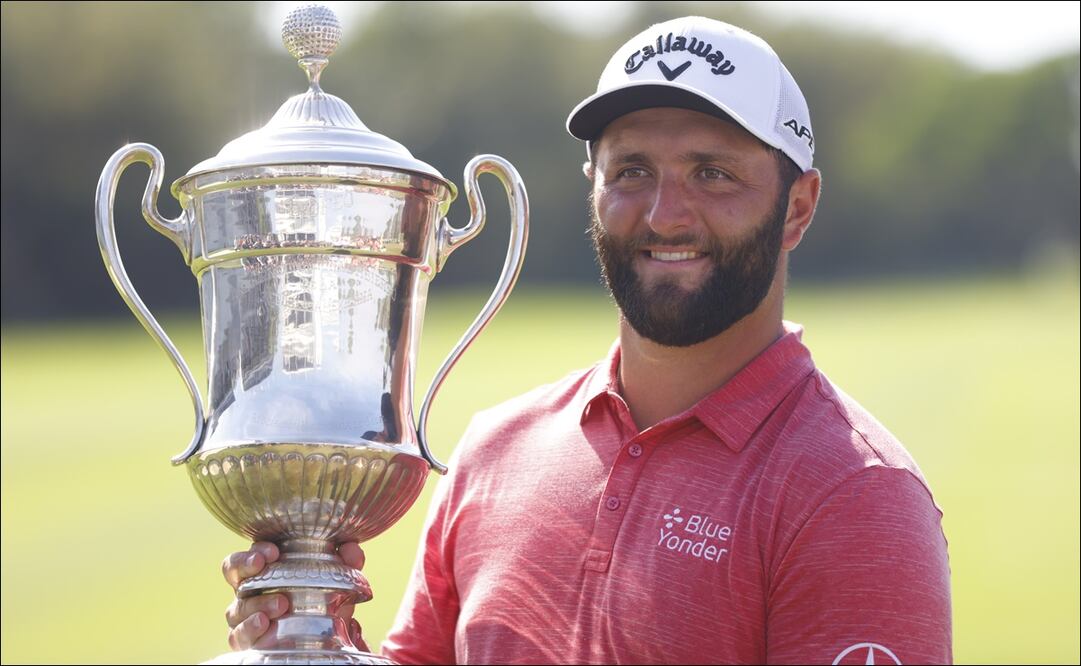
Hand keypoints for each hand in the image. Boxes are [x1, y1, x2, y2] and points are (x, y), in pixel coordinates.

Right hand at [222, 541, 368, 650]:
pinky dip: (250, 630)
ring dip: (257, 603)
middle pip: (233, 574)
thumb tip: (352, 549)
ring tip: (281, 603)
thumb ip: (345, 561)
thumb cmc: (321, 597)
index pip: (249, 555)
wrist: (326, 634)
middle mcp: (250, 590)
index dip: (254, 551)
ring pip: (236, 607)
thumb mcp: (336, 579)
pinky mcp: (247, 640)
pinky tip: (265, 625)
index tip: (272, 551)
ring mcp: (245, 616)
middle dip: (244, 566)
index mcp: (266, 569)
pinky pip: (238, 636)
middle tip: (262, 564)